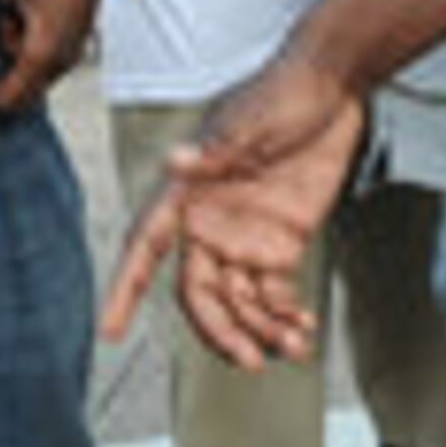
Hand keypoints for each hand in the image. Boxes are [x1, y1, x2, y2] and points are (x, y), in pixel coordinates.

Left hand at [0, 0, 108, 111]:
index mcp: (45, 51)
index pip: (10, 96)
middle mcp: (63, 57)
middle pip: (24, 92)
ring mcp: (72, 48)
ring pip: (34, 73)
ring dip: (11, 53)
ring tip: (3, 18)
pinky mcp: (76, 37)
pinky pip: (45, 56)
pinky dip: (25, 43)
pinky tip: (19, 14)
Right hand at [96, 50, 364, 368]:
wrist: (335, 87)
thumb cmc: (284, 92)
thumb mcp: (252, 120)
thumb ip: (217, 150)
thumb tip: (177, 161)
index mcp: (188, 191)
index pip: (147, 246)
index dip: (125, 288)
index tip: (110, 328)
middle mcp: (209, 221)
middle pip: (199, 292)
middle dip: (221, 331)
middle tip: (248, 358)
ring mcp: (243, 236)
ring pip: (238, 302)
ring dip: (260, 330)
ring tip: (291, 345)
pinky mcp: (279, 242)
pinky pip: (271, 294)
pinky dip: (283, 317)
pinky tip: (301, 328)